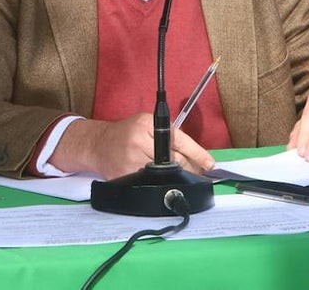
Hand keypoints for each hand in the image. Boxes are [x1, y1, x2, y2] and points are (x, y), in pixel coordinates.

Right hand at [50, 113, 214, 179]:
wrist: (98, 144)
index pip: (178, 140)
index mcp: (146, 124)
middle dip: (188, 168)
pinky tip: (158, 179)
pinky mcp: (125, 178)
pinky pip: (150, 184)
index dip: (197, 153)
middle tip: (198, 172)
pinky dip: (158, 183)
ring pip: (164, 175)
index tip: (210, 164)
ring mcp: (131, 161)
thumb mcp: (147, 123)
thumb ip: (168, 135)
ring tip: (177, 175)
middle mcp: (138, 141)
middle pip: (174, 161)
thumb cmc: (127, 132)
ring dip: (174, 177)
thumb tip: (196, 157)